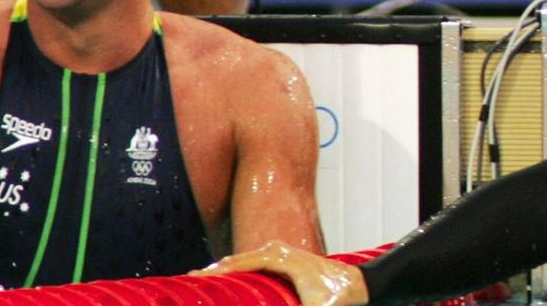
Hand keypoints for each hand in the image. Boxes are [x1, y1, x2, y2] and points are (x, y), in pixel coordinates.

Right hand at [193, 240, 368, 305]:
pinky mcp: (283, 261)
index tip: (190, 281)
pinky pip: (251, 266)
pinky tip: (224, 282)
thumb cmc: (339, 297)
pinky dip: (235, 273)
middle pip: (234, 261)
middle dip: (210, 274)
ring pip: (242, 263)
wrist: (361, 286)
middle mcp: (277, 251)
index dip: (212, 275)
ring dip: (222, 273)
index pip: (236, 264)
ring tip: (197, 284)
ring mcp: (280, 254)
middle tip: (185, 284)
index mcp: (278, 257)